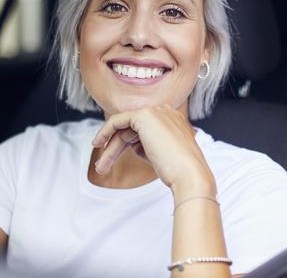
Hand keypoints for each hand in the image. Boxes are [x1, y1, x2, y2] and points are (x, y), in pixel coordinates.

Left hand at [91, 104, 214, 194]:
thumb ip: (147, 146)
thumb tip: (131, 145)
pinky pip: (118, 121)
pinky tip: (98, 143)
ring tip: (100, 168)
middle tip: (102, 166)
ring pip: (124, 128)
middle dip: (115, 147)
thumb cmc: (178, 171)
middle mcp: (166, 111)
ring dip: (110, 148)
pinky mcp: (145, 115)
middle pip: (132, 128)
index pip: (143, 128)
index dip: (127, 142)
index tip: (113, 156)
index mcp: (173, 119)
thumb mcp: (161, 155)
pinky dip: (106, 131)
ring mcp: (156, 111)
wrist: (189, 175)